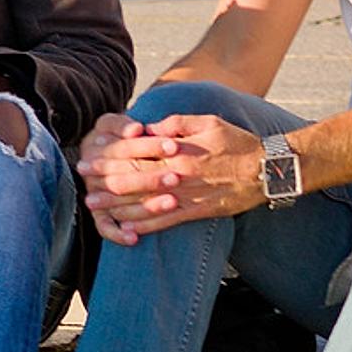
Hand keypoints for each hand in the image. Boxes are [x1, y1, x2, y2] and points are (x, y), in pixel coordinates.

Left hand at [78, 112, 268, 243]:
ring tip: (96, 210)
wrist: (267, 170)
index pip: (135, 156)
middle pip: (134, 182)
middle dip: (106, 186)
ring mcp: (188, 196)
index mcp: (178, 151)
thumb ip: (177, 123)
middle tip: (83, 190)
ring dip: (118, 208)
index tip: (88, 162)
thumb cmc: (238, 142)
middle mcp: (179, 176)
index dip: (108, 160)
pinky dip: (145, 227)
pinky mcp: (197, 212)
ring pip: (145, 205)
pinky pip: (166, 222)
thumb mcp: (209, 121)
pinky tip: (127, 230)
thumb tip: (150, 128)